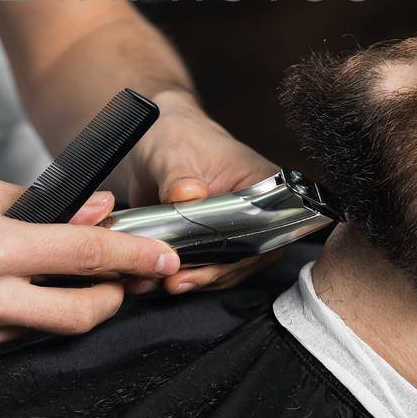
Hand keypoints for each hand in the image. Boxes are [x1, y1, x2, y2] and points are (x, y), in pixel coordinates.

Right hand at [0, 179, 177, 372]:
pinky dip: (9, 321)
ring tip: (29, 273)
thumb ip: (42, 205)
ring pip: (39, 331)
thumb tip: (98, 211)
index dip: (133, 258)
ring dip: (53, 305)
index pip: (84, 258)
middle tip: (119, 279)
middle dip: (112, 298)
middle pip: (79, 315)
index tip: (165, 257)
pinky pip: (2, 345)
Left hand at [120, 90, 283, 296]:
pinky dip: (180, 276)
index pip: (264, 229)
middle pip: (245, 257)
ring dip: (193, 280)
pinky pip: (202, 267)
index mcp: (261, 183)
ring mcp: (231, 229)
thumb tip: (189, 194)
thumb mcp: (174, 153)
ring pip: (223, 269)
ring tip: (162, 282)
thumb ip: (179, 177)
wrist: (152, 140)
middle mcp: (253, 211)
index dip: (237, 255)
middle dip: (210, 274)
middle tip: (178, 281)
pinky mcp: (207, 241)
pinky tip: (154, 280)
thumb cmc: (174, 135)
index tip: (208, 265)